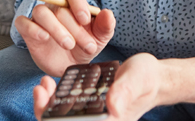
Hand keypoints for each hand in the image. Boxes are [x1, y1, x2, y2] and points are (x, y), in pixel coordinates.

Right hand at [14, 0, 115, 76]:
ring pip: (41, 12)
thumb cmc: (85, 46)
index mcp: (72, 3)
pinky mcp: (28, 30)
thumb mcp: (100, 38)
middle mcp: (54, 6)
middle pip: (59, 8)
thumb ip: (106, 26)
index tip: (86, 20)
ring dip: (56, 29)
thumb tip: (108, 13)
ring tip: (69, 45)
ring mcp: (39, 18)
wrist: (71, 66)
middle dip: (75, 28)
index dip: (78, 1)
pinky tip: (44, 37)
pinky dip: (32, 28)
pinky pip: (23, 22)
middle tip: (88, 46)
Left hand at [33, 53, 163, 120]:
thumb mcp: (137, 80)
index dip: (54, 119)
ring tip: (44, 83)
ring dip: (49, 104)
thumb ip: (125, 92)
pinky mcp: (90, 107)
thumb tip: (113, 107)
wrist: (153, 78)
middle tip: (41, 88)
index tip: (44, 99)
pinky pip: (69, 107)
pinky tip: (54, 83)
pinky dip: (59, 98)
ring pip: (64, 117)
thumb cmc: (148, 79)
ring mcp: (94, 116)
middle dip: (46, 111)